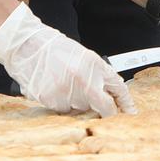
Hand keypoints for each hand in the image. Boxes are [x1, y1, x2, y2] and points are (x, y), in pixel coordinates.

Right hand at [0, 3, 135, 115]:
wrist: (28, 47)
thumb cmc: (56, 49)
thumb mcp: (86, 57)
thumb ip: (100, 76)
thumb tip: (111, 95)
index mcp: (95, 66)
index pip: (118, 90)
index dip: (125, 104)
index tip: (131, 113)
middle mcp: (84, 81)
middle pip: (101, 106)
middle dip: (100, 107)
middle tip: (91, 99)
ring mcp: (68, 93)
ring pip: (80, 109)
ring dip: (76, 102)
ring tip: (64, 83)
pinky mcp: (52, 101)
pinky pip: (63, 109)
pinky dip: (61, 102)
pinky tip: (54, 87)